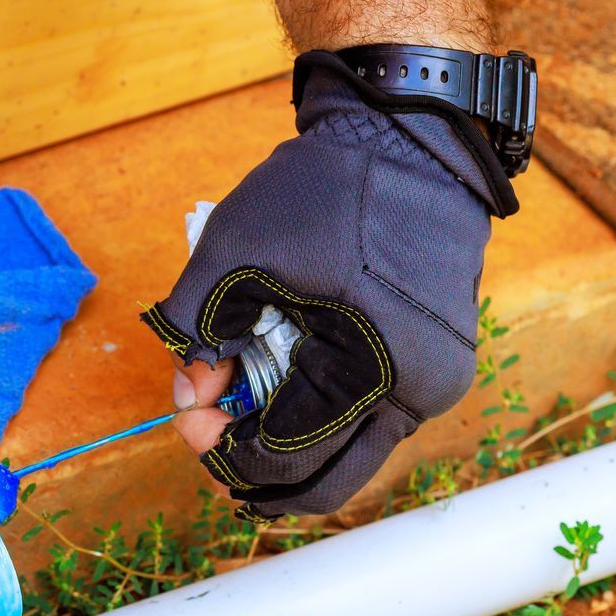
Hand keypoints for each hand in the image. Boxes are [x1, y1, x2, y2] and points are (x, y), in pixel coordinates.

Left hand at [148, 52, 514, 519]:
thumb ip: (195, 323)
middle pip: (323, 482)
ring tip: (233, 407)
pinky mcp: (428, 363)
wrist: (418, 133)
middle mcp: (416, 393)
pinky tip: (273, 387)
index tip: (185, 416)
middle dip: (254, 471)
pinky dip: (313, 415)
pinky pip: (364, 418)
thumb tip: (188, 388)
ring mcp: (429, 382)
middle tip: (207, 438)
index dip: (222, 450)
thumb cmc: (330, 185)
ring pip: (345, 455)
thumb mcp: (234, 245)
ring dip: (283, 445)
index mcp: (377, 371)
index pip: (286, 457)